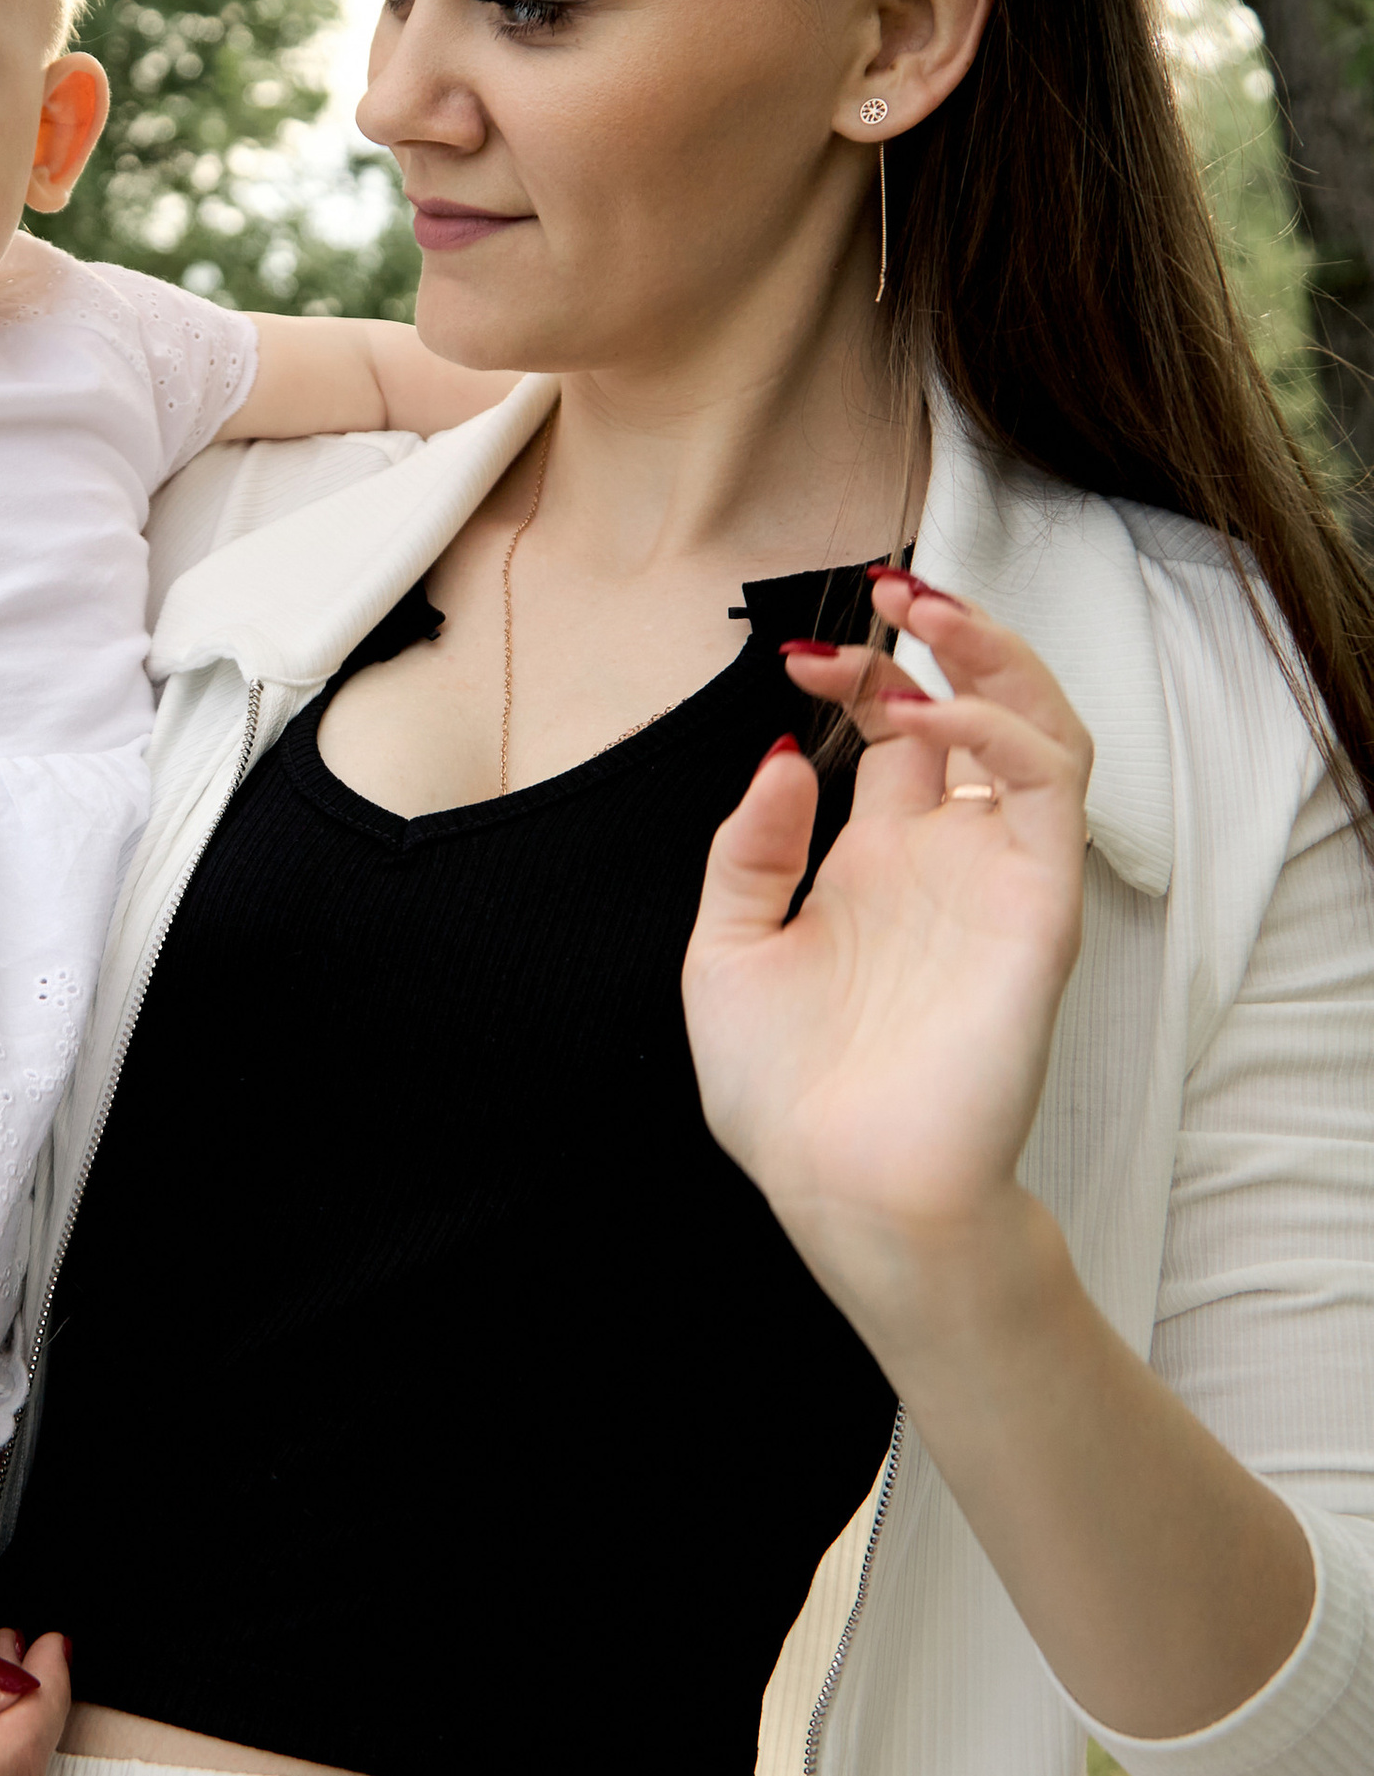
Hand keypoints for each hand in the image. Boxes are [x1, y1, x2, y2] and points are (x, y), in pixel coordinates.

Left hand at [681, 577, 1091, 1341]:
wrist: (842, 1186)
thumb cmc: (784, 1094)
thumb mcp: (725, 951)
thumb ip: (749, 851)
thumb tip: (785, 757)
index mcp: (877, 865)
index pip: (898, 735)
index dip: (857, 677)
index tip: (793, 657)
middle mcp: (947, 858)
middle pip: (976, 708)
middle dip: (938, 635)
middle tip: (885, 590)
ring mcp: (998, 874)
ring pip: (1040, 725)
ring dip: (993, 655)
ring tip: (926, 613)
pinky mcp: (1039, 901)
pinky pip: (1050, 785)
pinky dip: (1006, 726)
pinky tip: (939, 712)